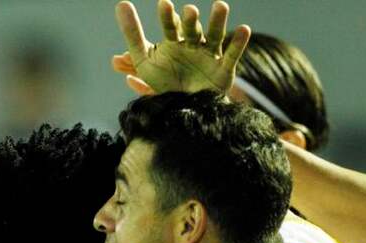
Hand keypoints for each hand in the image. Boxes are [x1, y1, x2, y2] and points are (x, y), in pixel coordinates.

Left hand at [111, 0, 249, 94]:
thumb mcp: (144, 60)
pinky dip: (238, 43)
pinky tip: (244, 29)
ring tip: (221, 5)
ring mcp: (210, 56)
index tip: (163, 4)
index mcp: (175, 41)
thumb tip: (121, 3)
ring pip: (215, 35)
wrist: (181, 110)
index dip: (168, 17)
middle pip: (192, 30)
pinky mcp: (224, 70)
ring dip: (218, 21)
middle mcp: (194, 45)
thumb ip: (132, 34)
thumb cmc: (163, 82)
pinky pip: (233, 55)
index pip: (171, 26)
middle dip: (190, 21)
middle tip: (189, 11)